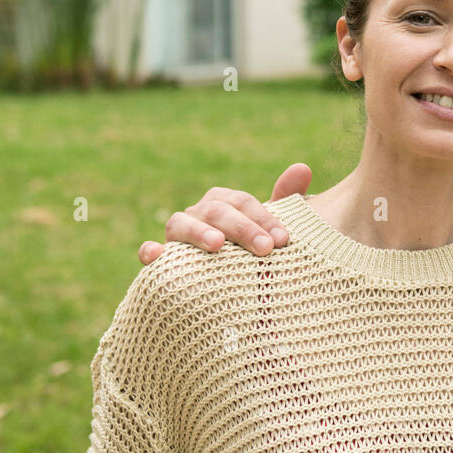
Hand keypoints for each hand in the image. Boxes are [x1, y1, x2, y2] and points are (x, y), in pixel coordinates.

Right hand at [138, 163, 312, 264]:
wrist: (225, 285)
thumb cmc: (250, 250)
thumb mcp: (268, 228)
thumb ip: (285, 199)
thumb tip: (303, 167)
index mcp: (223, 202)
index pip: (242, 202)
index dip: (263, 217)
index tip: (283, 239)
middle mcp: (198, 213)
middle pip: (216, 211)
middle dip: (242, 228)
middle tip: (265, 249)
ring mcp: (176, 235)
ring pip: (180, 224)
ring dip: (198, 232)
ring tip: (218, 245)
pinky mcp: (161, 260)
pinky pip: (148, 252)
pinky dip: (150, 251)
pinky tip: (157, 255)